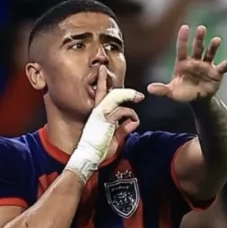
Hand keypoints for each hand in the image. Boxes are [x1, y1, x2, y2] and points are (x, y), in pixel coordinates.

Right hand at [66, 68, 143, 182]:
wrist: (88, 157)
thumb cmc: (98, 150)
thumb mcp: (114, 138)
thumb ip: (123, 129)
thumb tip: (132, 123)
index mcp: (97, 114)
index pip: (100, 94)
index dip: (101, 81)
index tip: (103, 70)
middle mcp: (97, 111)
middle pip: (109, 92)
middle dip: (124, 90)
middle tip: (137, 94)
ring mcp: (100, 114)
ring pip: (116, 97)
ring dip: (129, 96)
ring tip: (138, 98)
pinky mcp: (105, 119)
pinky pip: (121, 111)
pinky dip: (130, 115)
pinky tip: (133, 121)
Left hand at [148, 25, 226, 102]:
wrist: (197, 100)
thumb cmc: (183, 93)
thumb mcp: (171, 92)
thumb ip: (162, 90)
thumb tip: (149, 89)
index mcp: (183, 63)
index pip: (182, 49)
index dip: (183, 39)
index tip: (184, 27)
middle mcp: (195, 61)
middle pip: (197, 48)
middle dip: (199, 39)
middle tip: (201, 28)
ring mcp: (206, 66)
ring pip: (210, 53)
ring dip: (213, 47)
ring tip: (216, 39)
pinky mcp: (216, 73)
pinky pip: (223, 67)